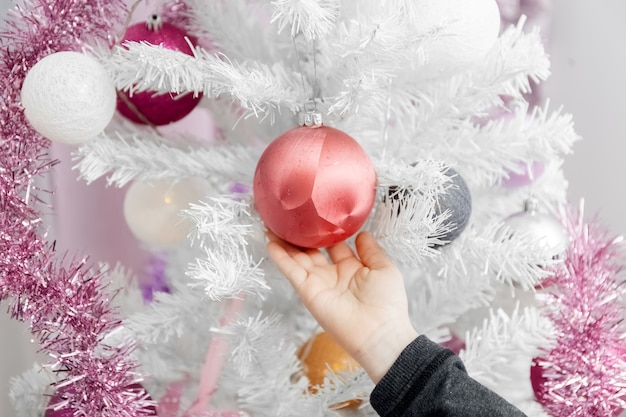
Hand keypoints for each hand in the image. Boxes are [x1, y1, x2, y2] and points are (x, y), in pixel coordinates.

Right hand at [266, 231, 417, 382]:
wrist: (379, 333)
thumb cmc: (387, 304)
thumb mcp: (384, 269)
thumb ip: (371, 251)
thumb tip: (362, 233)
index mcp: (351, 268)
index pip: (334, 245)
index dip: (325, 231)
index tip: (317, 214)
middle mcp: (332, 275)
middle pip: (310, 251)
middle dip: (299, 237)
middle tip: (288, 219)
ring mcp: (318, 283)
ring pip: (297, 259)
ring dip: (284, 244)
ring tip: (272, 226)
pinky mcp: (308, 292)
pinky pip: (291, 272)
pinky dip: (280, 258)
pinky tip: (270, 243)